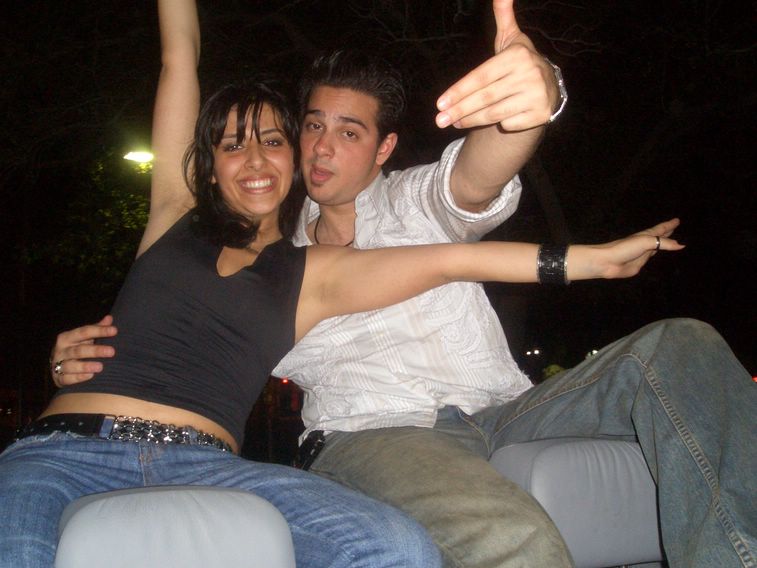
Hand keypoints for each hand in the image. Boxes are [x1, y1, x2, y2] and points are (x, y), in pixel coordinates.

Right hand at [49, 315, 116, 386]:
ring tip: (100, 367)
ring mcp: (58, 364)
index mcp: (68, 337)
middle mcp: (61, 350)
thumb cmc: (75, 348)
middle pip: (79, 350)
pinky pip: (67, 378)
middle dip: (95, 351)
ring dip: (85, 366)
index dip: (99, 330)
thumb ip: (96, 328)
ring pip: (71, 365)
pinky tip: (90, 376)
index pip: (84, 332)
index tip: (115, 330)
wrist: (56, 367)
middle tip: (112, 352)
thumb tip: (110, 318)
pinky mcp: (58, 378)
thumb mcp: (83, 338)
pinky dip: (78, 378)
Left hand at [435, 0, 557, 130]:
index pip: (481, 76)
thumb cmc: (520, 63)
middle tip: (439, 120)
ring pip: (495, 113)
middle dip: (459, 110)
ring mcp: (537, 95)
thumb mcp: (511, 39)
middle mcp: (530, 74)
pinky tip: (487, 122)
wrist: (549, 86)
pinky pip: (509, 124)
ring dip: (470, 120)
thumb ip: (503, 15)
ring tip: (453, 122)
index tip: (440, 103)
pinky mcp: (541, 114)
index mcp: (518, 55)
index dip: (459, 91)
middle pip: (485, 97)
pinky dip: (497, 125)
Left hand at [572, 218, 684, 280]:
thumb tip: (680, 245)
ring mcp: (643, 253)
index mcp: (646, 235)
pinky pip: (652, 257)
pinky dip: (658, 253)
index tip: (677, 220)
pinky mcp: (640, 263)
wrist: (608, 262)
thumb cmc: (624, 248)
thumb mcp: (645, 242)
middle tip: (675, 227)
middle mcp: (646, 243)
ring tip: (671, 240)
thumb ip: (663, 243)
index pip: (661, 229)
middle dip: (667, 231)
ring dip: (663, 243)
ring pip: (656, 247)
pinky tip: (657, 252)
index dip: (669, 225)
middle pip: (659, 236)